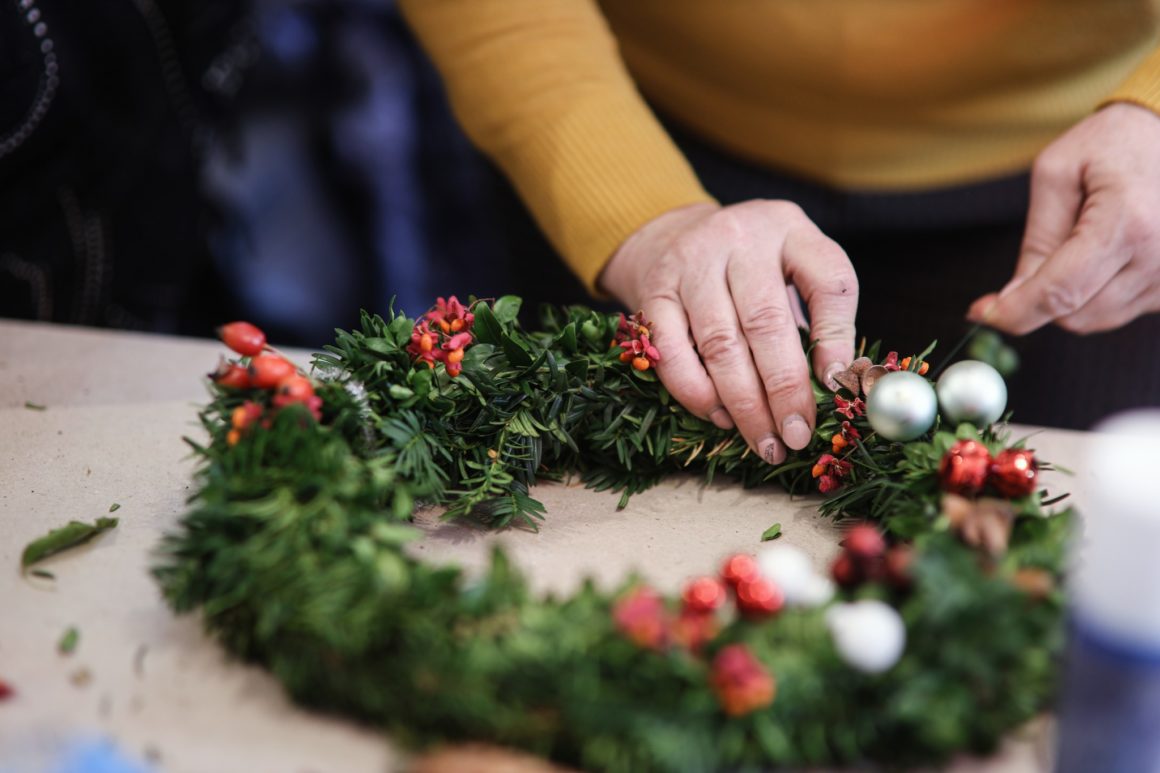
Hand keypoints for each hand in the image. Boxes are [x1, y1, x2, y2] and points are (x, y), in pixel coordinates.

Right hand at [599, 200, 857, 463]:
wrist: (674, 235)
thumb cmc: (751, 267)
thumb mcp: (794, 268)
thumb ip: (820, 317)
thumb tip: (835, 385)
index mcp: (790, 229)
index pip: (827, 281)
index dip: (837, 337)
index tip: (838, 385)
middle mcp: (739, 238)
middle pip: (766, 321)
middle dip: (784, 389)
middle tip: (796, 437)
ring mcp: (690, 264)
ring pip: (719, 343)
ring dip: (743, 403)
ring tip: (764, 441)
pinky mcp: (654, 293)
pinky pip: (672, 352)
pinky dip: (696, 391)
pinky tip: (718, 417)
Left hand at [968, 103, 1159, 333]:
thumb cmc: (1111, 144)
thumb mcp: (1056, 174)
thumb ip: (1037, 238)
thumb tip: (1012, 297)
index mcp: (1127, 223)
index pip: (1060, 291)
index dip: (1014, 311)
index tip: (981, 312)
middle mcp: (1159, 257)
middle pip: (1074, 315)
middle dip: (1042, 296)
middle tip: (1047, 250)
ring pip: (1095, 320)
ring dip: (1072, 296)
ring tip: (1086, 241)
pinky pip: (1119, 312)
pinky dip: (1098, 294)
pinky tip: (1107, 254)